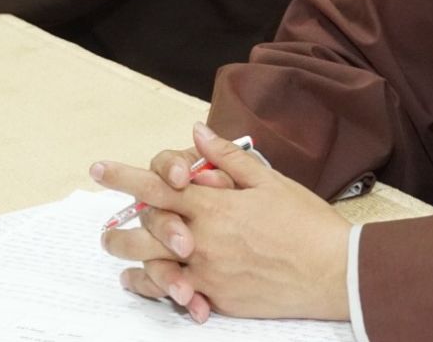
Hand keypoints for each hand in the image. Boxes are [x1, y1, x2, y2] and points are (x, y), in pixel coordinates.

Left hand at [94, 122, 350, 323]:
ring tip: (120, 259)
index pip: (156, 186)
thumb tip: (198, 133)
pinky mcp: (218, 299)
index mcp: (213, 206)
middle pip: (143, 233)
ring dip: (131, 262)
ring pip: (152, 268)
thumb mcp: (269, 180)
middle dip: (117, 230)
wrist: (333, 272)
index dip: (123, 176)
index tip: (99, 169)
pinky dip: (157, 289)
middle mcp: (202, 241)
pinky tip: (148, 284)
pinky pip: (175, 296)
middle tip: (104, 228)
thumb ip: (227, 158)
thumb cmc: (306, 223)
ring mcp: (207, 274)